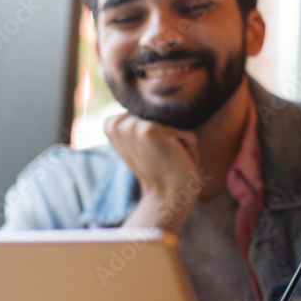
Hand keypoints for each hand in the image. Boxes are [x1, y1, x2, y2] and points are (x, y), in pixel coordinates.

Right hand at [104, 113, 203, 232]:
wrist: (168, 198)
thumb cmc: (163, 170)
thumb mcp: (146, 142)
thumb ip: (144, 121)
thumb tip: (159, 103)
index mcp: (112, 124)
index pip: (150, 111)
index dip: (159, 131)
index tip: (152, 153)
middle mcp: (118, 123)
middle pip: (161, 113)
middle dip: (169, 132)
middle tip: (162, 157)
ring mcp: (132, 126)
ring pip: (172, 119)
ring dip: (179, 137)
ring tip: (170, 157)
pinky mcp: (149, 130)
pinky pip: (184, 128)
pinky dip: (189, 142)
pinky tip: (177, 159)